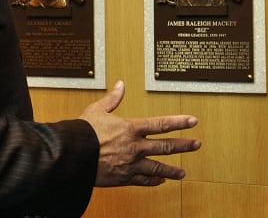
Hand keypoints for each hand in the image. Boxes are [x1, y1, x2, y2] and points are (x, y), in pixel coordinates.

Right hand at [80, 80, 200, 186]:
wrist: (71, 156)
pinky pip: (142, 180)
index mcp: (130, 128)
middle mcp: (134, 147)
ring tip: (183, 172)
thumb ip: (112, 99)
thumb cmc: (82, 133)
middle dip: (183, 145)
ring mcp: (130, 164)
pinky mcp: (123, 178)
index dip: (179, 122)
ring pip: (157, 167)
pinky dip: (153, 181)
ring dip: (172, 170)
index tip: (192, 121)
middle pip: (165, 146)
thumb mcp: (97, 110)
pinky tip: (160, 181)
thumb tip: (120, 85)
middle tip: (196, 144)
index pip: (161, 124)